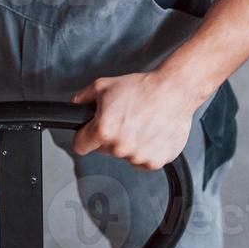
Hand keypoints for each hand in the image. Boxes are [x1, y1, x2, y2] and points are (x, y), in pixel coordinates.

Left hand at [70, 71, 202, 169]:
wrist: (173, 91)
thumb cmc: (142, 88)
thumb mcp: (104, 85)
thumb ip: (84, 96)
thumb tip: (75, 103)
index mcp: (104, 130)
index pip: (80, 146)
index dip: (83, 137)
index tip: (88, 134)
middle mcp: (120, 147)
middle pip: (104, 150)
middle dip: (110, 137)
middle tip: (123, 120)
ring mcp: (138, 156)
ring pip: (125, 156)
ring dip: (129, 145)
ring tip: (140, 125)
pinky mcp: (156, 162)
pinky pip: (143, 162)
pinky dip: (146, 151)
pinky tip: (150, 133)